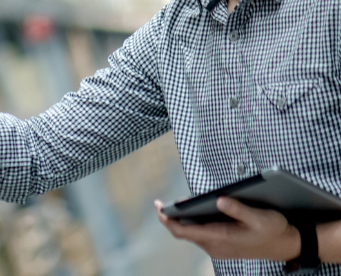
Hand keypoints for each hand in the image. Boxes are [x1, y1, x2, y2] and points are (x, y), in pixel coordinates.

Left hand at [154, 197, 300, 260]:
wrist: (288, 244)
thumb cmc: (274, 230)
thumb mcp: (259, 217)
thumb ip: (238, 209)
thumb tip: (219, 199)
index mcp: (220, 238)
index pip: (184, 231)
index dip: (168, 219)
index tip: (159, 206)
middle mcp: (216, 246)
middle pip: (183, 233)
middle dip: (170, 218)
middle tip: (159, 203)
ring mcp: (219, 247)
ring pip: (191, 234)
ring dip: (180, 221)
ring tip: (172, 205)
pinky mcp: (223, 245)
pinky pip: (200, 235)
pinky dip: (191, 224)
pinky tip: (190, 212)